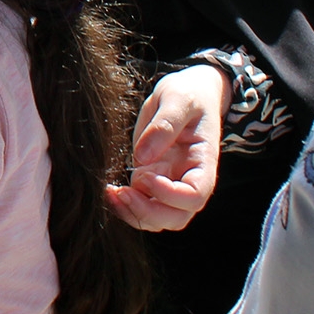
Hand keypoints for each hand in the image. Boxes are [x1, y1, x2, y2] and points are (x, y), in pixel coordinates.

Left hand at [106, 63, 226, 230]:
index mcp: (203, 162)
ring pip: (159, 219)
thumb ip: (164, 125)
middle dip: (148, 213)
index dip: (169, 195)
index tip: (144, 176)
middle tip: (122, 192)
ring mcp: (171, 183)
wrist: (187, 94)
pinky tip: (110, 191)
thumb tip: (142, 157)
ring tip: (111, 194)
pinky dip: (126, 207)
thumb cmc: (187, 94)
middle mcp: (189, 179)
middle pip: (177, 217)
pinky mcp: (153, 181)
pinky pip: (143, 207)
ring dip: (134, 214)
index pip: (195, 196)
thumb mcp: (178, 99)